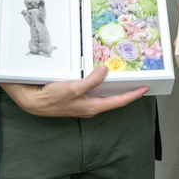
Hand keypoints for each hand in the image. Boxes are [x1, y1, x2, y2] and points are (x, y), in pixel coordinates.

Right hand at [0, 65, 148, 117]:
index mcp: (93, 107)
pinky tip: (101, 74)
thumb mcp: (73, 88)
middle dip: (126, 90)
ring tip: (124, 77)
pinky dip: (100, 82)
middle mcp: (90, 106)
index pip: (119, 101)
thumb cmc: (51, 99)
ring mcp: (83, 102)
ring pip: (103, 93)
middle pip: (113, 98)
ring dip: (113, 85)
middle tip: (138, 81)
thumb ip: (91, 81)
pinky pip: (93, 88)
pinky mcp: (76, 96)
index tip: (145, 88)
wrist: (32, 101)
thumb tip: (105, 71)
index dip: (133, 95)